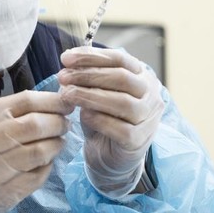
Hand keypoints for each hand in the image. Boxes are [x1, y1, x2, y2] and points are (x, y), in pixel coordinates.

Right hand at [0, 91, 73, 212]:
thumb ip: (14, 113)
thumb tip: (56, 102)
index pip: (26, 100)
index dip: (53, 101)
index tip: (67, 104)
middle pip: (35, 124)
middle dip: (58, 123)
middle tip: (64, 126)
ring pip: (40, 151)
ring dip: (56, 146)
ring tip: (56, 144)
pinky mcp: (3, 191)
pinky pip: (37, 175)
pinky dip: (47, 167)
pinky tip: (44, 164)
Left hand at [58, 47, 163, 197]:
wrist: (108, 156)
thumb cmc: (102, 119)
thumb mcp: (93, 93)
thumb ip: (86, 77)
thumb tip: (68, 60)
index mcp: (142, 77)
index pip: (120, 59)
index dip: (92, 56)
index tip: (66, 58)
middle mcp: (151, 96)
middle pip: (122, 78)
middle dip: (88, 75)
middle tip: (62, 77)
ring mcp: (148, 119)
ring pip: (123, 103)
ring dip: (90, 96)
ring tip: (67, 95)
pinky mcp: (138, 141)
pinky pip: (120, 128)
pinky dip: (99, 120)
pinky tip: (83, 116)